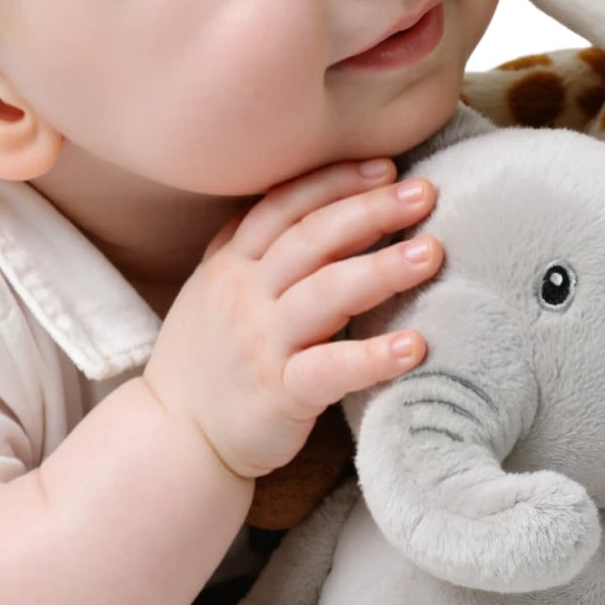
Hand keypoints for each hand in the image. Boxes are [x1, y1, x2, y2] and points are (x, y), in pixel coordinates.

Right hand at [143, 159, 438, 480]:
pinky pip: (331, 369)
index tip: (387, 166)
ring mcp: (260, 344)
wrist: (173, 438)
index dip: (336, 181)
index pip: (285, 205)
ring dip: (382, 270)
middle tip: (425, 193)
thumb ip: (258, 245)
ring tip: (432, 253)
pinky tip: (415, 346)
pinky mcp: (278, 394)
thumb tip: (325, 198)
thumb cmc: (211, 358)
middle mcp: (244, 294)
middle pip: (313, 238)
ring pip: (326, 293)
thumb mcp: (217, 288)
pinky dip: (373, 357)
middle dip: (371, 209)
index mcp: (232, 264)